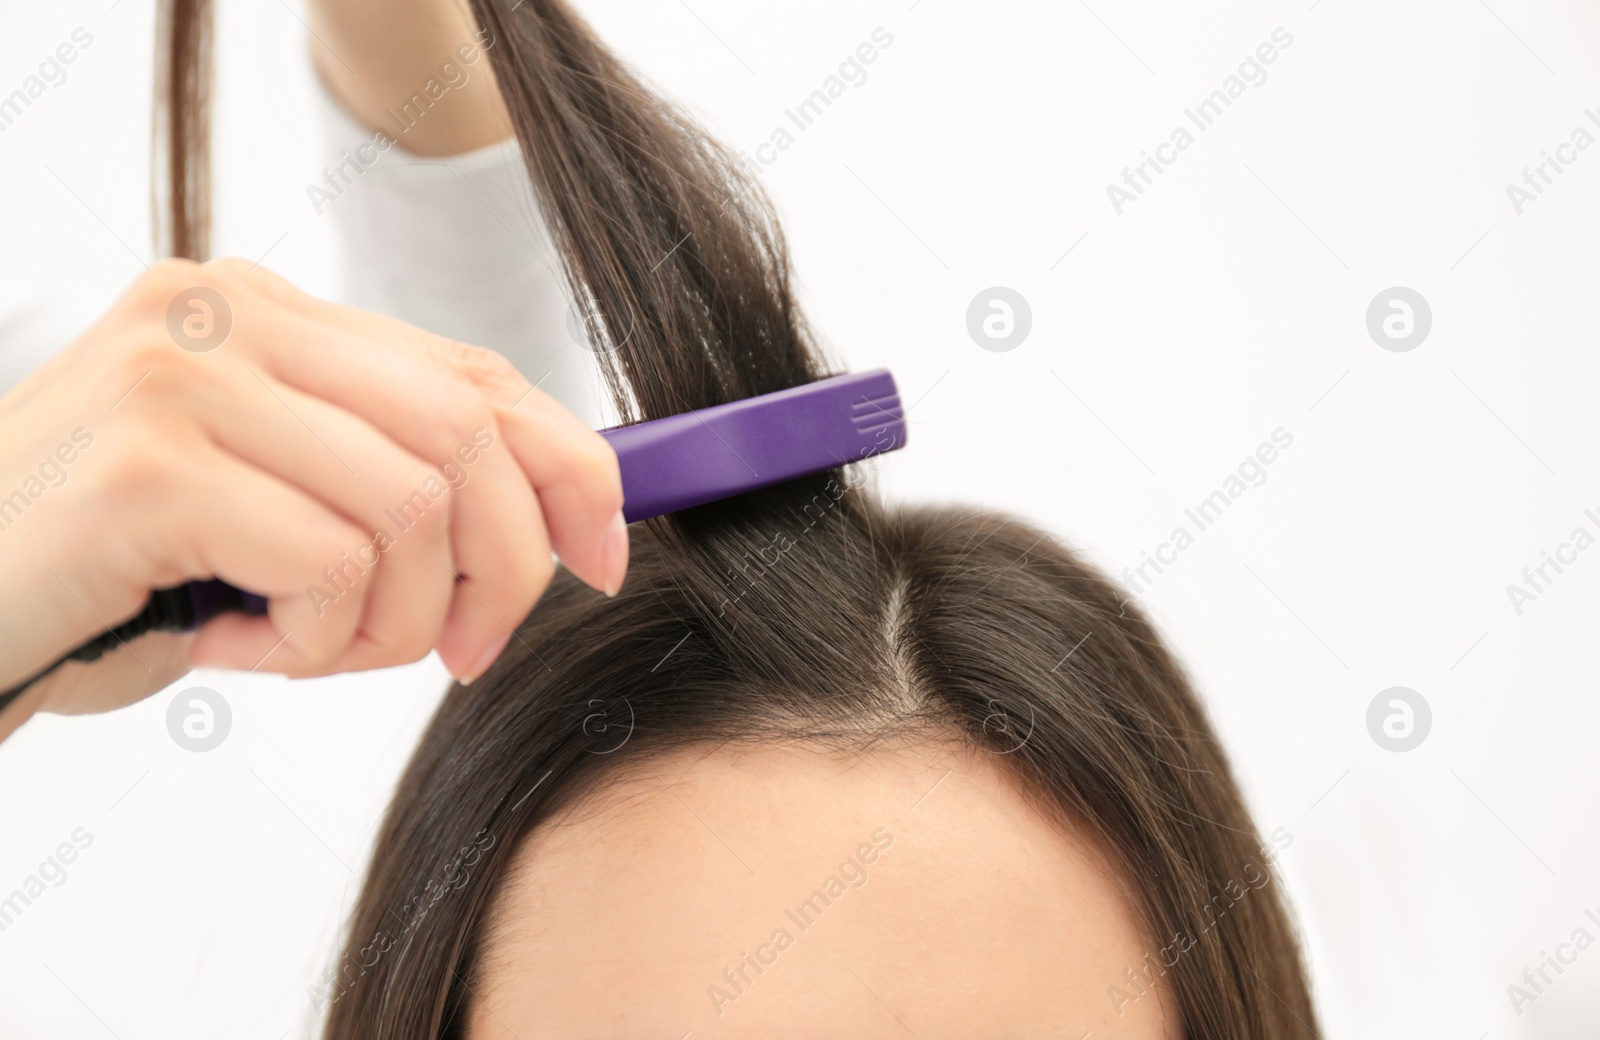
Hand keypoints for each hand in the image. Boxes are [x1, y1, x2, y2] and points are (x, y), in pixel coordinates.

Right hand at [0, 258, 625, 727]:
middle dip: (505, 567)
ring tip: (316, 650)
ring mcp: (183, 377)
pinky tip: (245, 648)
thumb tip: (561, 517)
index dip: (571, 466)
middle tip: (466, 651)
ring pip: (415, 508)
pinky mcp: (149, 464)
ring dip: (394, 623)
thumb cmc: (120, 570)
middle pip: (467, 434)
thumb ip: (384, 477)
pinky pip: (332, 565)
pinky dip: (318, 642)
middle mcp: (227, 314)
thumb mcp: (274, 503)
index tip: (603, 558)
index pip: (474, 370)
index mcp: (266, 310)